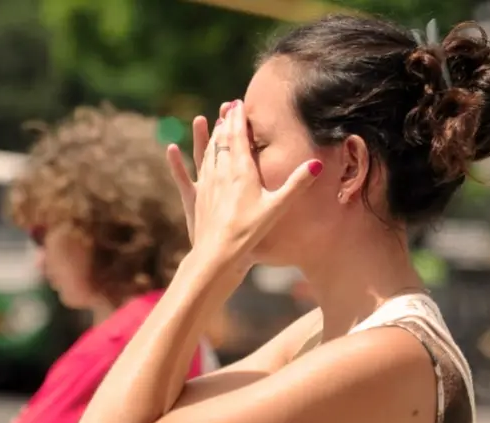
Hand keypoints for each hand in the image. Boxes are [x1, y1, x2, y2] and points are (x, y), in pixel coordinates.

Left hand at [166, 100, 322, 264]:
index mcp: (241, 170)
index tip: (239, 103)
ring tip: (213, 123)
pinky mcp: (196, 197)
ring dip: (210, 135)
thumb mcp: (277, 206)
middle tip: (228, 107)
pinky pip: (188, 172)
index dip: (238, 118)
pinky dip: (183, 159)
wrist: (218, 252)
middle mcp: (221, 171)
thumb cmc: (250, 230)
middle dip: (226, 122)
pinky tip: (173, 149)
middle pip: (222, 140)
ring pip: (207, 152)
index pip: (238, 136)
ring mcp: (206, 183)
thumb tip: (316, 164)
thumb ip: (296, 184)